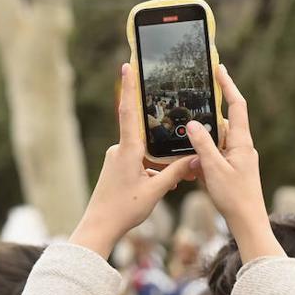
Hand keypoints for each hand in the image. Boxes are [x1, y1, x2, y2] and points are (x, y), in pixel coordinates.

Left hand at [69, 63, 195, 258]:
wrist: (98, 228)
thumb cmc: (123, 209)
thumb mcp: (156, 190)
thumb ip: (176, 172)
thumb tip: (196, 157)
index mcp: (127, 150)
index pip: (128, 111)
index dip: (129, 88)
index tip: (126, 66)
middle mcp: (119, 150)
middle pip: (149, 139)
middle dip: (166, 149)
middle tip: (180, 165)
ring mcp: (116, 159)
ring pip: (146, 154)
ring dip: (161, 166)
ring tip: (174, 184)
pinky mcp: (116, 169)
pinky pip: (140, 163)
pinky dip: (153, 172)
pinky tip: (162, 187)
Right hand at [186, 65, 283, 261]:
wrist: (247, 221)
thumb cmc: (234, 196)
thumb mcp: (213, 169)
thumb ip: (202, 145)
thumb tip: (192, 123)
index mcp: (241, 142)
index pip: (237, 106)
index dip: (228, 86)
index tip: (218, 69)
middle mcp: (241, 146)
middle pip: (222, 123)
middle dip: (204, 120)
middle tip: (187, 111)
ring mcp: (236, 158)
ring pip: (214, 141)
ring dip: (199, 144)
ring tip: (185, 149)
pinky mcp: (230, 168)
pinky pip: (213, 155)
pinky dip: (200, 157)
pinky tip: (190, 167)